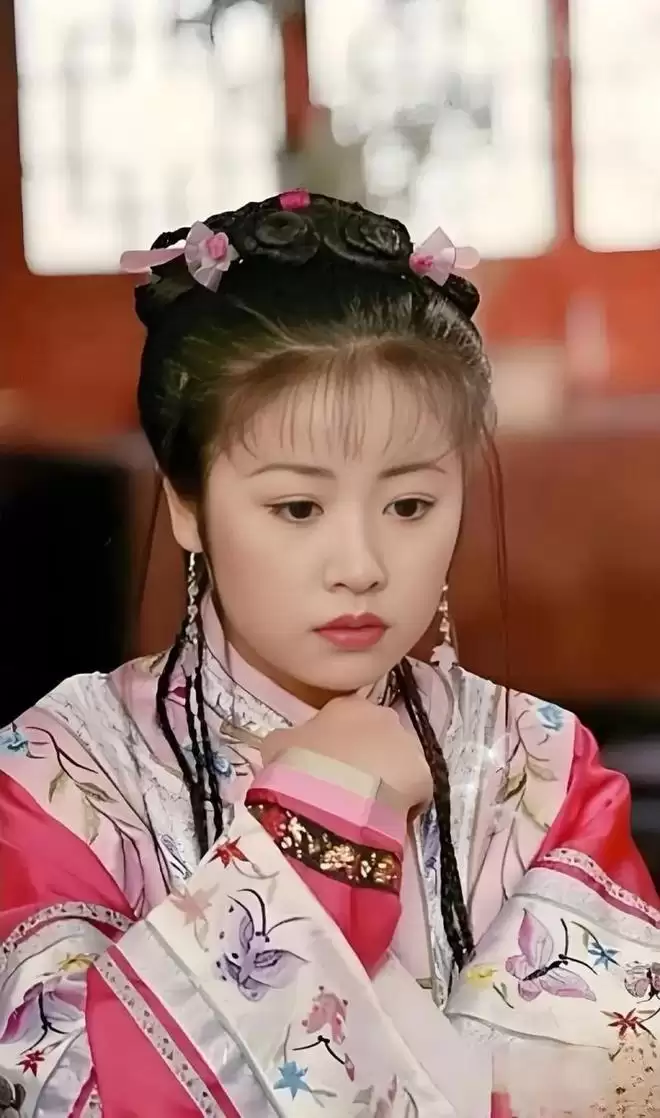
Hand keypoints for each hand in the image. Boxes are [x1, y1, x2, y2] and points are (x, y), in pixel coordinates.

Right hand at [259, 696, 432, 813]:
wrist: (328, 797)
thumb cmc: (299, 764)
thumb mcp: (278, 745)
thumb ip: (288, 739)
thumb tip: (289, 744)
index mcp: (348, 705)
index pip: (348, 720)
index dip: (340, 745)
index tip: (330, 767)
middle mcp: (384, 716)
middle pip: (379, 738)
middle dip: (369, 760)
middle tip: (349, 788)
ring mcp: (409, 744)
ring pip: (400, 764)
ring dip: (388, 780)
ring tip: (366, 808)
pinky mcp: (425, 775)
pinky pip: (415, 792)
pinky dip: (403, 805)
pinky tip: (383, 820)